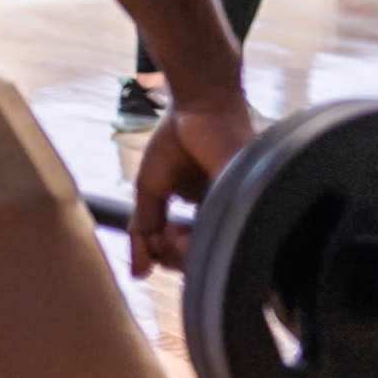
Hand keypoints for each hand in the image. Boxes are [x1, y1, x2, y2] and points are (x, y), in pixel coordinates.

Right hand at [126, 88, 257, 279]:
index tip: (153, 235)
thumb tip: (138, 274)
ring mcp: (231, 210)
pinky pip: (215, 242)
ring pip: (207, 256)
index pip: (185, 252)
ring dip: (177, 255)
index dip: (162, 254)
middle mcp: (221, 214)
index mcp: (204, 210)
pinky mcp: (239, 203)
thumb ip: (142, 228)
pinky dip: (188, 246)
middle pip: (196, 260)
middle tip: (159, 236)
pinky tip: (177, 231)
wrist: (199, 103)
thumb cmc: (177, 138)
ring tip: (169, 232)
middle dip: (168, 257)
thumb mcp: (150, 188)